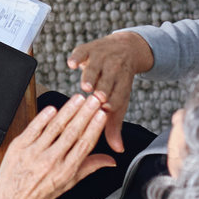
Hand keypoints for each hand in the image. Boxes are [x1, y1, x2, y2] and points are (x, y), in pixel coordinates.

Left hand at [0, 93, 115, 198]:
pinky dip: (43, 117)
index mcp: (65, 171)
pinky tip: (53, 108)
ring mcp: (33, 153)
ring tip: (78, 99)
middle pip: (72, 133)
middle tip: (94, 100)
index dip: (94, 128)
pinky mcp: (19, 146)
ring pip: (54, 127)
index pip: (84, 145)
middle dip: (85, 114)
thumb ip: (89, 167)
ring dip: (68, 111)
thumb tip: (110, 161)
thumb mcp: (68, 184)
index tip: (101, 115)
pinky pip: (33, 128)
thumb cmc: (40, 193)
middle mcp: (50, 161)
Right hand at [67, 30, 152, 153]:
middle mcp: (113, 70)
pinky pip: (82, 51)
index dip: (113, 102)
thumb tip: (118, 150)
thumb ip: (114, 126)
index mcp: (122, 85)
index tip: (106, 110)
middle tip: (96, 98)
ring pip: (96, 67)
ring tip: (86, 86)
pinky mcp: (89, 49)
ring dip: (91, 76)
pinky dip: (78, 57)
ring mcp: (101, 58)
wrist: (125, 49)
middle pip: (107, 81)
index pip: (118, 94)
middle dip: (102, 89)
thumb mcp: (119, 101)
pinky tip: (72, 64)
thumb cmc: (118, 81)